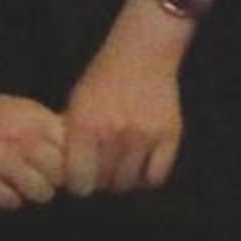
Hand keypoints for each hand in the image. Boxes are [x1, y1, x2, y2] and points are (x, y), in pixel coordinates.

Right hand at [0, 85, 67, 209]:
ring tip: (17, 184)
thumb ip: (42, 128)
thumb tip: (77, 155)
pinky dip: (7, 199)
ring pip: (42, 192)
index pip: (74, 146)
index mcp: (33, 115)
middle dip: (54, 180)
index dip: (70, 160)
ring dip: (32, 193)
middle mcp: (21, 135)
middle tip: (37, 177)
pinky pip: (12, 201)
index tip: (57, 165)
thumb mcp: (13, 110)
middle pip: (62, 173)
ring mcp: (1, 157)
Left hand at [63, 28, 185, 193]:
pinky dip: (147, 179)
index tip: (81, 182)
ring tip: (121, 169)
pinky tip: (141, 168)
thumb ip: (73, 138)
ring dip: (124, 181)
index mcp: (86, 126)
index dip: (78, 185)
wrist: (141, 55)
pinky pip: (156, 176)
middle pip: (106, 182)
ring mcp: (144, 136)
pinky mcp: (169, 136)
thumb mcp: (77, 104)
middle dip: (101, 181)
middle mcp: (115, 134)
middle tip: (102, 172)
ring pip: (130, 182)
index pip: (79, 179)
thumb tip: (71, 172)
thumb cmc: (103, 79)